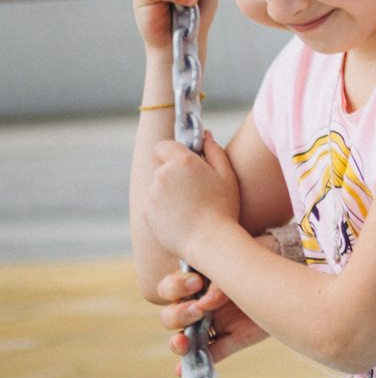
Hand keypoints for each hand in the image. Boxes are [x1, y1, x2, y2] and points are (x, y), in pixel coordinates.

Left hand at [141, 135, 243, 260]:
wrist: (209, 241)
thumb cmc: (223, 208)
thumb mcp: (227, 176)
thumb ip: (215, 151)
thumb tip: (205, 136)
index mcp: (182, 161)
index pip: (162, 145)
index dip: (171, 152)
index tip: (182, 162)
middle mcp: (162, 174)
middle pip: (163, 168)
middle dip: (175, 175)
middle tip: (196, 191)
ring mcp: (152, 194)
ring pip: (158, 187)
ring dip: (169, 193)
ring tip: (190, 208)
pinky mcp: (146, 211)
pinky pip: (153, 204)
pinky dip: (163, 208)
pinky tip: (181, 218)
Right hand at [156, 267, 272, 362]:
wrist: (289, 275)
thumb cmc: (264, 258)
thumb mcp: (245, 260)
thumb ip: (223, 277)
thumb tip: (206, 301)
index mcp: (197, 281)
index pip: (171, 288)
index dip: (176, 286)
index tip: (197, 282)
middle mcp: (200, 304)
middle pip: (171, 316)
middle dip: (178, 314)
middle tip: (200, 310)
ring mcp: (215, 324)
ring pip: (183, 338)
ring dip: (178, 342)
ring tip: (183, 342)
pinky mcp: (232, 339)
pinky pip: (211, 355)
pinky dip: (197, 364)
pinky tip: (183, 371)